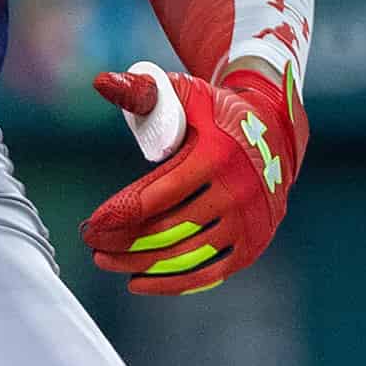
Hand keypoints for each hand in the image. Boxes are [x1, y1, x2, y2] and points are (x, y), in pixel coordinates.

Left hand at [82, 63, 303, 294]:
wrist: (274, 131)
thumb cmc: (216, 113)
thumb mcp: (185, 94)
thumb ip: (142, 89)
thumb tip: (100, 82)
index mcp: (217, 156)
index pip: (159, 196)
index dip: (120, 214)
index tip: (91, 225)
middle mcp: (239, 191)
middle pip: (169, 229)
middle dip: (124, 243)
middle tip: (93, 246)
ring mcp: (250, 221)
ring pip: (186, 255)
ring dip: (140, 265)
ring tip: (108, 262)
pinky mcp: (254, 243)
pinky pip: (210, 272)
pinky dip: (174, 283)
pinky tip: (139, 282)